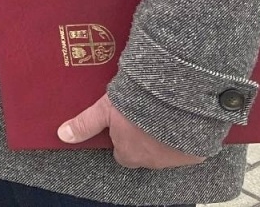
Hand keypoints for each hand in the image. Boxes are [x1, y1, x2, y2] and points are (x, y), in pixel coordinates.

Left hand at [58, 94, 203, 169]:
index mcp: (130, 155)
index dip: (122, 140)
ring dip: (165, 137)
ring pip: (167, 151)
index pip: (122, 155)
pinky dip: (185, 135)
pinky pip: (190, 148)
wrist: (174, 98)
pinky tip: (182, 118)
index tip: (124, 126)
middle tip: (144, 115)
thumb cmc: (136, 103)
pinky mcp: (196, 152)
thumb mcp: (105, 110)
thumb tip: (62, 135)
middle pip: (144, 154)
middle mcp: (152, 162)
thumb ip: (85, 124)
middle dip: (144, 138)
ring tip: (163, 113)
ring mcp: (176, 159)